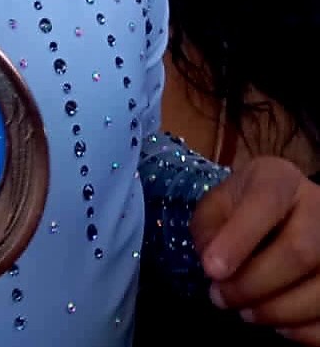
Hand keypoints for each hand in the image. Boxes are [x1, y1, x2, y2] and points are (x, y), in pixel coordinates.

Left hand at [194, 156, 319, 342]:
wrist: (290, 215)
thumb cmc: (247, 208)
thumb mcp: (221, 203)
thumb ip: (209, 227)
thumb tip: (215, 269)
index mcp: (282, 180)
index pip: (266, 201)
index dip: (239, 238)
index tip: (211, 269)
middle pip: (299, 252)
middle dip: (253, 284)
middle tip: (221, 298)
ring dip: (276, 311)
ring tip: (246, 312)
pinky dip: (301, 331)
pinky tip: (278, 323)